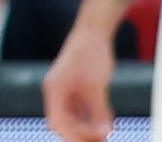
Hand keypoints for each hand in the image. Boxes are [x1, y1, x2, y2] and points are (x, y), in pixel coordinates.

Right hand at [44, 22, 119, 141]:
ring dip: (87, 129)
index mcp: (55, 89)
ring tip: (104, 137)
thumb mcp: (96, 84)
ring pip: (74, 118)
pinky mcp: (77, 89)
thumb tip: (103, 133)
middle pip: (64, 123)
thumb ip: (98, 110)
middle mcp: (58, 92)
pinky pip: (82, 111)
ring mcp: (67, 91)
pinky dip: (92, 120)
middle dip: (80, 135)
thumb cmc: (90, 52)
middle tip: (100, 141)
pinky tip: (106, 126)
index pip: (57, 121)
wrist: (93, 31)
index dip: (72, 136)